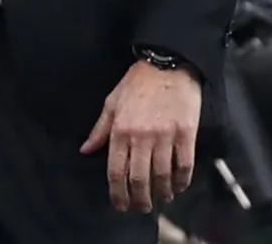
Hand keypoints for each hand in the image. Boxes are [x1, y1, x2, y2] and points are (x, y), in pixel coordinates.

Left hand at [81, 59, 201, 212]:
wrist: (167, 64)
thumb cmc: (137, 83)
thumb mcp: (111, 103)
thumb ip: (99, 130)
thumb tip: (85, 150)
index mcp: (120, 130)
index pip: (116, 171)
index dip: (117, 193)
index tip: (120, 205)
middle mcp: (141, 137)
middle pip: (139, 179)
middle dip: (140, 200)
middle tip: (141, 208)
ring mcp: (165, 136)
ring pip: (162, 176)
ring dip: (162, 193)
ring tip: (161, 199)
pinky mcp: (186, 134)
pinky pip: (184, 165)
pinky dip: (182, 180)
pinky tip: (179, 186)